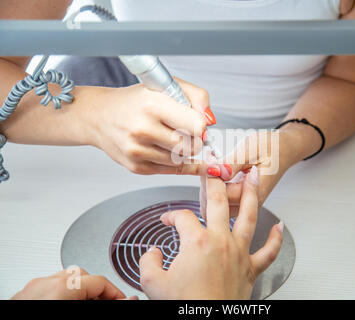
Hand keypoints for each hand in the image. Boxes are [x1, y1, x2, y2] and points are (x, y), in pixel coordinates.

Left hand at [11, 267, 134, 299]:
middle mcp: (44, 284)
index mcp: (62, 288)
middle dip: (97, 292)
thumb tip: (128, 300)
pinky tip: (66, 306)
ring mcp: (30, 290)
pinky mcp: (22, 298)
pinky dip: (61, 296)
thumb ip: (109, 305)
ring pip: (64, 281)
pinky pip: (48, 290)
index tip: (122, 302)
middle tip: (107, 304)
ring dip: (80, 293)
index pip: (100, 281)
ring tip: (87, 305)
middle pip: (82, 277)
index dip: (115, 294)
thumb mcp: (85, 313)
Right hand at [83, 78, 215, 174]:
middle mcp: (143, 130)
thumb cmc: (134, 101)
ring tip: (169, 136)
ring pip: (182, 160)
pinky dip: (175, 162)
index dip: (201, 125)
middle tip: (184, 131)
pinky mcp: (137, 167)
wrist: (99, 116)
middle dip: (194, 140)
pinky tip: (170, 150)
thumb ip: (196, 97)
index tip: (196, 123)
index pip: (197, 126)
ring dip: (183, 151)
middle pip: (192, 146)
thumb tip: (211, 121)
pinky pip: (171, 171)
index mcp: (153, 106)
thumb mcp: (166, 87)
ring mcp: (139, 151)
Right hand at [139, 167, 282, 299]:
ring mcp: (238, 253)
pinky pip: (268, 252)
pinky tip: (280, 227)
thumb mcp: (152, 283)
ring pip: (248, 217)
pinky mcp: (250, 269)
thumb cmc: (184, 305)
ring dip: (250, 195)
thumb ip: (148, 262)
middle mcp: (220, 242)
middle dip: (214, 182)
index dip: (171, 216)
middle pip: (218, 203)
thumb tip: (151, 253)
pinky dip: (275, 239)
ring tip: (253, 177)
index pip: (182, 217)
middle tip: (214, 169)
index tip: (167, 221)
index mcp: (196, 242)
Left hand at [201, 126, 313, 216]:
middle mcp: (251, 202)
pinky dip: (213, 190)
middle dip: (206, 187)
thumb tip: (214, 171)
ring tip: (210, 170)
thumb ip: (232, 163)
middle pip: (217, 208)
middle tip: (207, 165)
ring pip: (217, 208)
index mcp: (256, 192)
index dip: (210, 178)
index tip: (207, 160)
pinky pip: (222, 201)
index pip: (223, 195)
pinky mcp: (241, 199)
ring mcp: (246, 203)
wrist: (284, 148)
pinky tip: (213, 174)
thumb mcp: (250, 149)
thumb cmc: (272, 147)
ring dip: (208, 191)